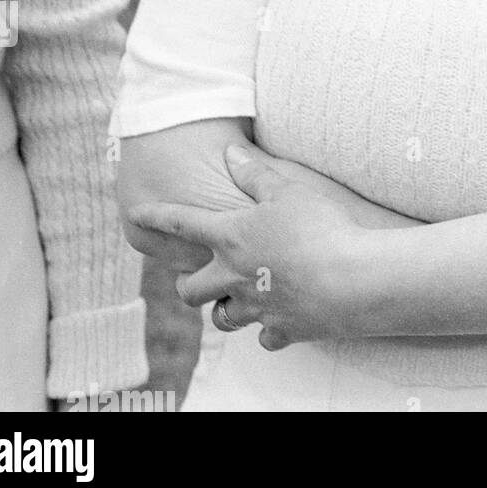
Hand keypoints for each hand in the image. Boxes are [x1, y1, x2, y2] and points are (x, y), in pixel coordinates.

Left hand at [128, 143, 374, 351]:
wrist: (350, 279)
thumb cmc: (318, 227)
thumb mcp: (287, 189)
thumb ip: (255, 173)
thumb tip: (230, 152)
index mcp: (232, 238)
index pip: (183, 225)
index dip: (157, 216)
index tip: (136, 214)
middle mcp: (235, 276)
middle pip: (191, 290)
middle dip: (186, 285)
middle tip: (190, 279)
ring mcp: (257, 308)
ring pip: (223, 318)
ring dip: (224, 309)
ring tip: (234, 299)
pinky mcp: (283, 329)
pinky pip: (266, 335)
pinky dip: (268, 328)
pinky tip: (278, 318)